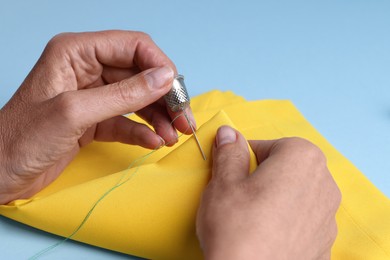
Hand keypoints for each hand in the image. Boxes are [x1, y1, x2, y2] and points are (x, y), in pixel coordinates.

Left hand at [0, 30, 194, 203]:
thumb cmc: (20, 139)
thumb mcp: (75, 112)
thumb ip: (123, 94)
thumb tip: (164, 79)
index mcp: (76, 52)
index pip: (132, 46)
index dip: (159, 65)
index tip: (175, 90)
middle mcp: (86, 70)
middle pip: (140, 74)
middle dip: (164, 97)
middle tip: (182, 118)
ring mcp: (92, 96)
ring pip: (137, 99)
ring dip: (158, 117)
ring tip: (173, 135)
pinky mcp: (94, 121)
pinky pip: (127, 121)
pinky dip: (143, 131)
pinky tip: (153, 142)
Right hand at [197, 126, 340, 258]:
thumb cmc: (237, 229)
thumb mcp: (224, 182)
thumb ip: (229, 152)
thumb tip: (229, 134)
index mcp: (302, 158)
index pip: (269, 145)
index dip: (246, 157)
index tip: (232, 171)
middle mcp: (324, 184)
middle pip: (286, 169)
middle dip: (262, 176)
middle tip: (239, 194)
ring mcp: (327, 217)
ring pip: (295, 194)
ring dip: (275, 198)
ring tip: (250, 217)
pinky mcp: (323, 243)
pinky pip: (302, 221)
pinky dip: (285, 222)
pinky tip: (264, 235)